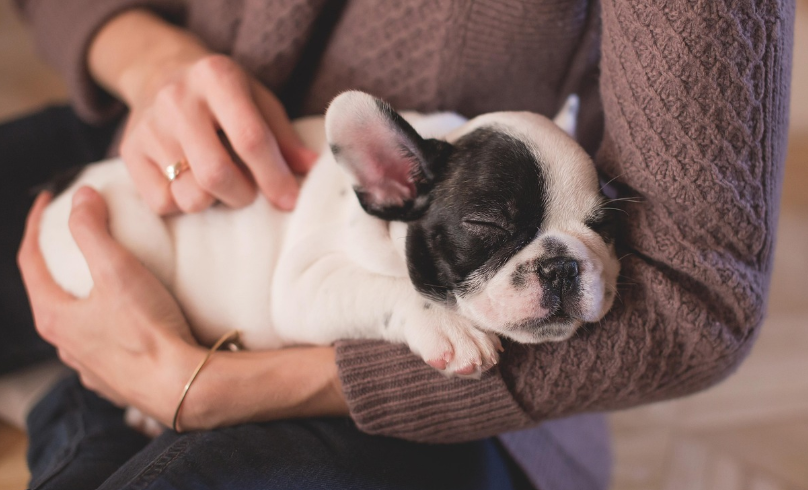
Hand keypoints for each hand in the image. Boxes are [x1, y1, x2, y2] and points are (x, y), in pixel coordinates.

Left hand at [18, 189, 348, 428]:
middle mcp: (64, 345)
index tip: (48, 200)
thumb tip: (81, 196)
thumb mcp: (117, 270)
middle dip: (59, 261)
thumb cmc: (147, 329)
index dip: (36, 225)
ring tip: (105, 277)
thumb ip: (93, 230)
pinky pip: (102, 343)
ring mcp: (89, 365)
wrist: (182, 385)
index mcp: (54, 317)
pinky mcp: (115, 379)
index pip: (29, 261)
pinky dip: (107, 322)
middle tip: (77, 237)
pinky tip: (127, 318)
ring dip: (83, 295)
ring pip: (77, 322)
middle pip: (50, 292)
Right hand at [89, 10, 318, 214]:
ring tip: (218, 182)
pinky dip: (183, 203)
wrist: (158, 71)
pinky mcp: (129, 153)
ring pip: (190, 195)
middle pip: (216, 174)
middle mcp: (177, 99)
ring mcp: (148, 127)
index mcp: (216, 77)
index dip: (274, 176)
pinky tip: (189, 181)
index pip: (250, 138)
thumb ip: (283, 136)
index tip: (289, 200)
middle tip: (249, 190)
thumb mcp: (258, 100)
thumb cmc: (221, 93)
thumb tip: (313, 169)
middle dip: (243, 194)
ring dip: (214, 201)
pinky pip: (162, 203)